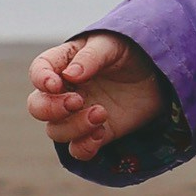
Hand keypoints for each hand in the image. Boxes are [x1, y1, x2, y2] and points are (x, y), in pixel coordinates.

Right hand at [27, 32, 165, 161]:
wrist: (158, 76)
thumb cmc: (131, 52)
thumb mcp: (113, 45)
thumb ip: (91, 57)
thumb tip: (70, 75)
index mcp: (64, 63)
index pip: (39, 71)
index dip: (40, 79)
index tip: (55, 84)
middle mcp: (65, 91)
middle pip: (37, 107)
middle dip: (51, 108)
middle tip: (77, 101)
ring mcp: (78, 115)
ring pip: (56, 131)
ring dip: (73, 127)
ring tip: (101, 113)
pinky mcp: (95, 133)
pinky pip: (77, 150)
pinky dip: (84, 146)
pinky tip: (102, 132)